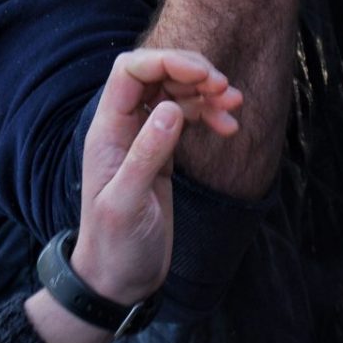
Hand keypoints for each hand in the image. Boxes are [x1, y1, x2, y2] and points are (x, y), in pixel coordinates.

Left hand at [72, 48, 241, 305]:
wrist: (119, 281)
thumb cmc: (115, 246)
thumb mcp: (128, 203)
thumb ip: (147, 155)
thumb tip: (171, 108)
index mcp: (107, 131)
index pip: (130, 71)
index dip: (165, 61)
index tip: (203, 75)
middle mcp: (123, 127)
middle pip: (155, 74)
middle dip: (191, 72)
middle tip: (224, 88)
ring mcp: (144, 139)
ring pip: (174, 94)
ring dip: (205, 93)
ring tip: (235, 103)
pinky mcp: (162, 154)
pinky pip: (186, 118)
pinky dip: (208, 115)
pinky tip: (229, 127)